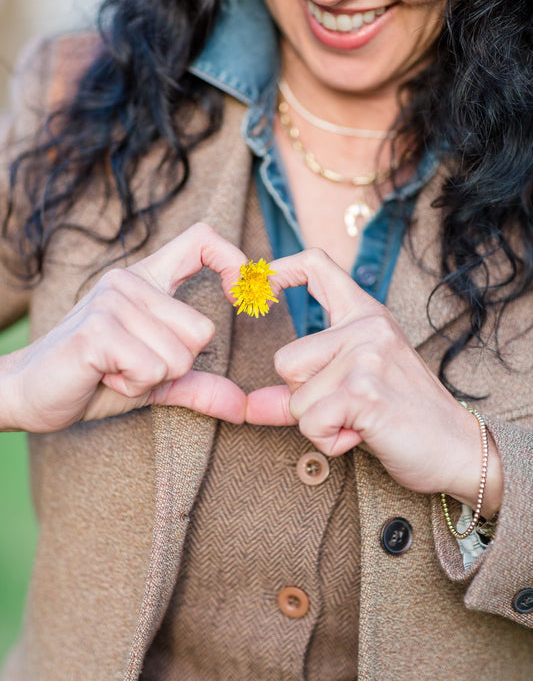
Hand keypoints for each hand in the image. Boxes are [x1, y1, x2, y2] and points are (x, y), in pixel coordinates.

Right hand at [0, 223, 248, 432]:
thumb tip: (242, 406)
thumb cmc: (93, 379)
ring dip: (151, 379)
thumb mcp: (155, 379)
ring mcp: (112, 301)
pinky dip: (132, 387)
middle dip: (175, 366)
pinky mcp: (98, 329)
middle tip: (132, 365)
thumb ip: (198, 384)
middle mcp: (129, 281)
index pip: (200, 239)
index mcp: (146, 281)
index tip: (237, 297)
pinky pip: (152, 370)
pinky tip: (104, 376)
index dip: (232, 261)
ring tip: (114, 371)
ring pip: (179, 357)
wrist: (26, 392)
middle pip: (202, 330)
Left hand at [245, 248, 502, 513]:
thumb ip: (300, 392)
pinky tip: (361, 435)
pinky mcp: (363, 390)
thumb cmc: (404, 416)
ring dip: (316, 423)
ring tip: (356, 421)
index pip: (316, 265)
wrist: (456, 448)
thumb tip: (246, 407)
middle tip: (345, 407)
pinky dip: (328, 440)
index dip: (279, 269)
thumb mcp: (353, 388)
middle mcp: (366, 326)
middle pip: (285, 360)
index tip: (259, 285)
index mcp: (365, 314)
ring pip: (295, 396)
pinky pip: (310, 421)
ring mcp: (366, 355)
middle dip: (303, 398)